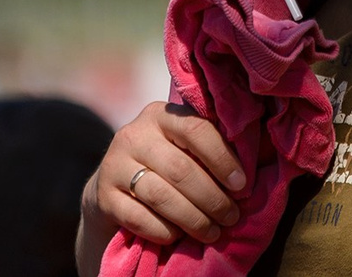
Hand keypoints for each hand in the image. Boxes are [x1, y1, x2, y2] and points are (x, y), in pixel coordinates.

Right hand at [79, 100, 248, 256]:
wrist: (111, 186)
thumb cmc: (163, 164)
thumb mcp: (181, 146)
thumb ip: (207, 147)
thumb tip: (248, 173)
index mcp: (161, 115)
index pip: (196, 130)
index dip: (222, 158)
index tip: (242, 185)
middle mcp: (134, 134)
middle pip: (181, 169)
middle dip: (212, 198)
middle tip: (232, 217)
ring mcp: (114, 165)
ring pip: (161, 196)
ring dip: (194, 219)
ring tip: (214, 232)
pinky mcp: (103, 197)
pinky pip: (139, 218)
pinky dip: (164, 230)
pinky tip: (178, 236)